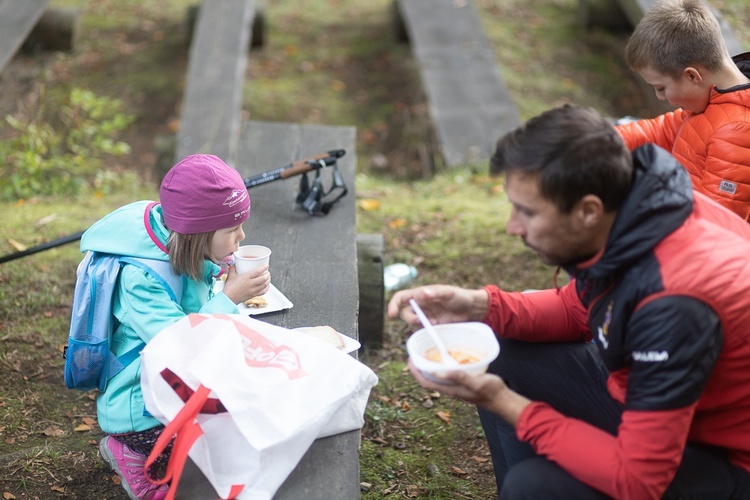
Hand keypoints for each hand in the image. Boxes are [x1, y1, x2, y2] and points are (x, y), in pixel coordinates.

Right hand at [221, 265, 270, 303]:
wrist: (228, 298)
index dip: (264, 268)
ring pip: (264, 285)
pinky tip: (267, 286)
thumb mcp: (230, 276)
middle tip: (267, 272)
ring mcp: (252, 290)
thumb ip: (233, 268)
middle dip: (267, 274)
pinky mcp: (253, 295)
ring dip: (268, 280)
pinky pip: (263, 292)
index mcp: (245, 278)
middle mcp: (250, 284)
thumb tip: (235, 263)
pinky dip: (266, 288)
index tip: (266, 266)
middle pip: (263, 278)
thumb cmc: (229, 288)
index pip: (258, 271)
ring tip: (268, 277)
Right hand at [387, 285, 489, 329]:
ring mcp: (425, 317)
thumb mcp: (448, 293)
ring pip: (412, 324)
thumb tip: (423, 293)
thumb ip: (436, 293)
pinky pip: (422, 331)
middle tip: (422, 321)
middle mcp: (420, 306)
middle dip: (410, 319)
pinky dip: (425, 332)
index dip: (393, 305)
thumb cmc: (460, 296)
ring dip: (419, 326)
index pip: (400, 298)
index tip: (391, 315)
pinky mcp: (431, 327)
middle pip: (404, 314)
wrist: (472, 310)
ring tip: (435, 324)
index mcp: (420, 294)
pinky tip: (437, 329)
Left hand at [408, 360, 530, 424]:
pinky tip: (447, 357)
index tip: (410, 360)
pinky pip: (448, 374)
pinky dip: (442, 366)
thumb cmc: (491, 391)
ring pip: (437, 377)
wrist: (503, 400)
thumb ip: (459, 377)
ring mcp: (456, 386)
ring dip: (429, 366)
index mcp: (450, 389)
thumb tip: (438, 372)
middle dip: (420, 368)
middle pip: (429, 379)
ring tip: (427, 353)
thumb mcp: (476, 382)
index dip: (415, 372)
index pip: (426, 382)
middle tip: (416, 353)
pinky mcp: (463, 383)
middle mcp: (451, 388)